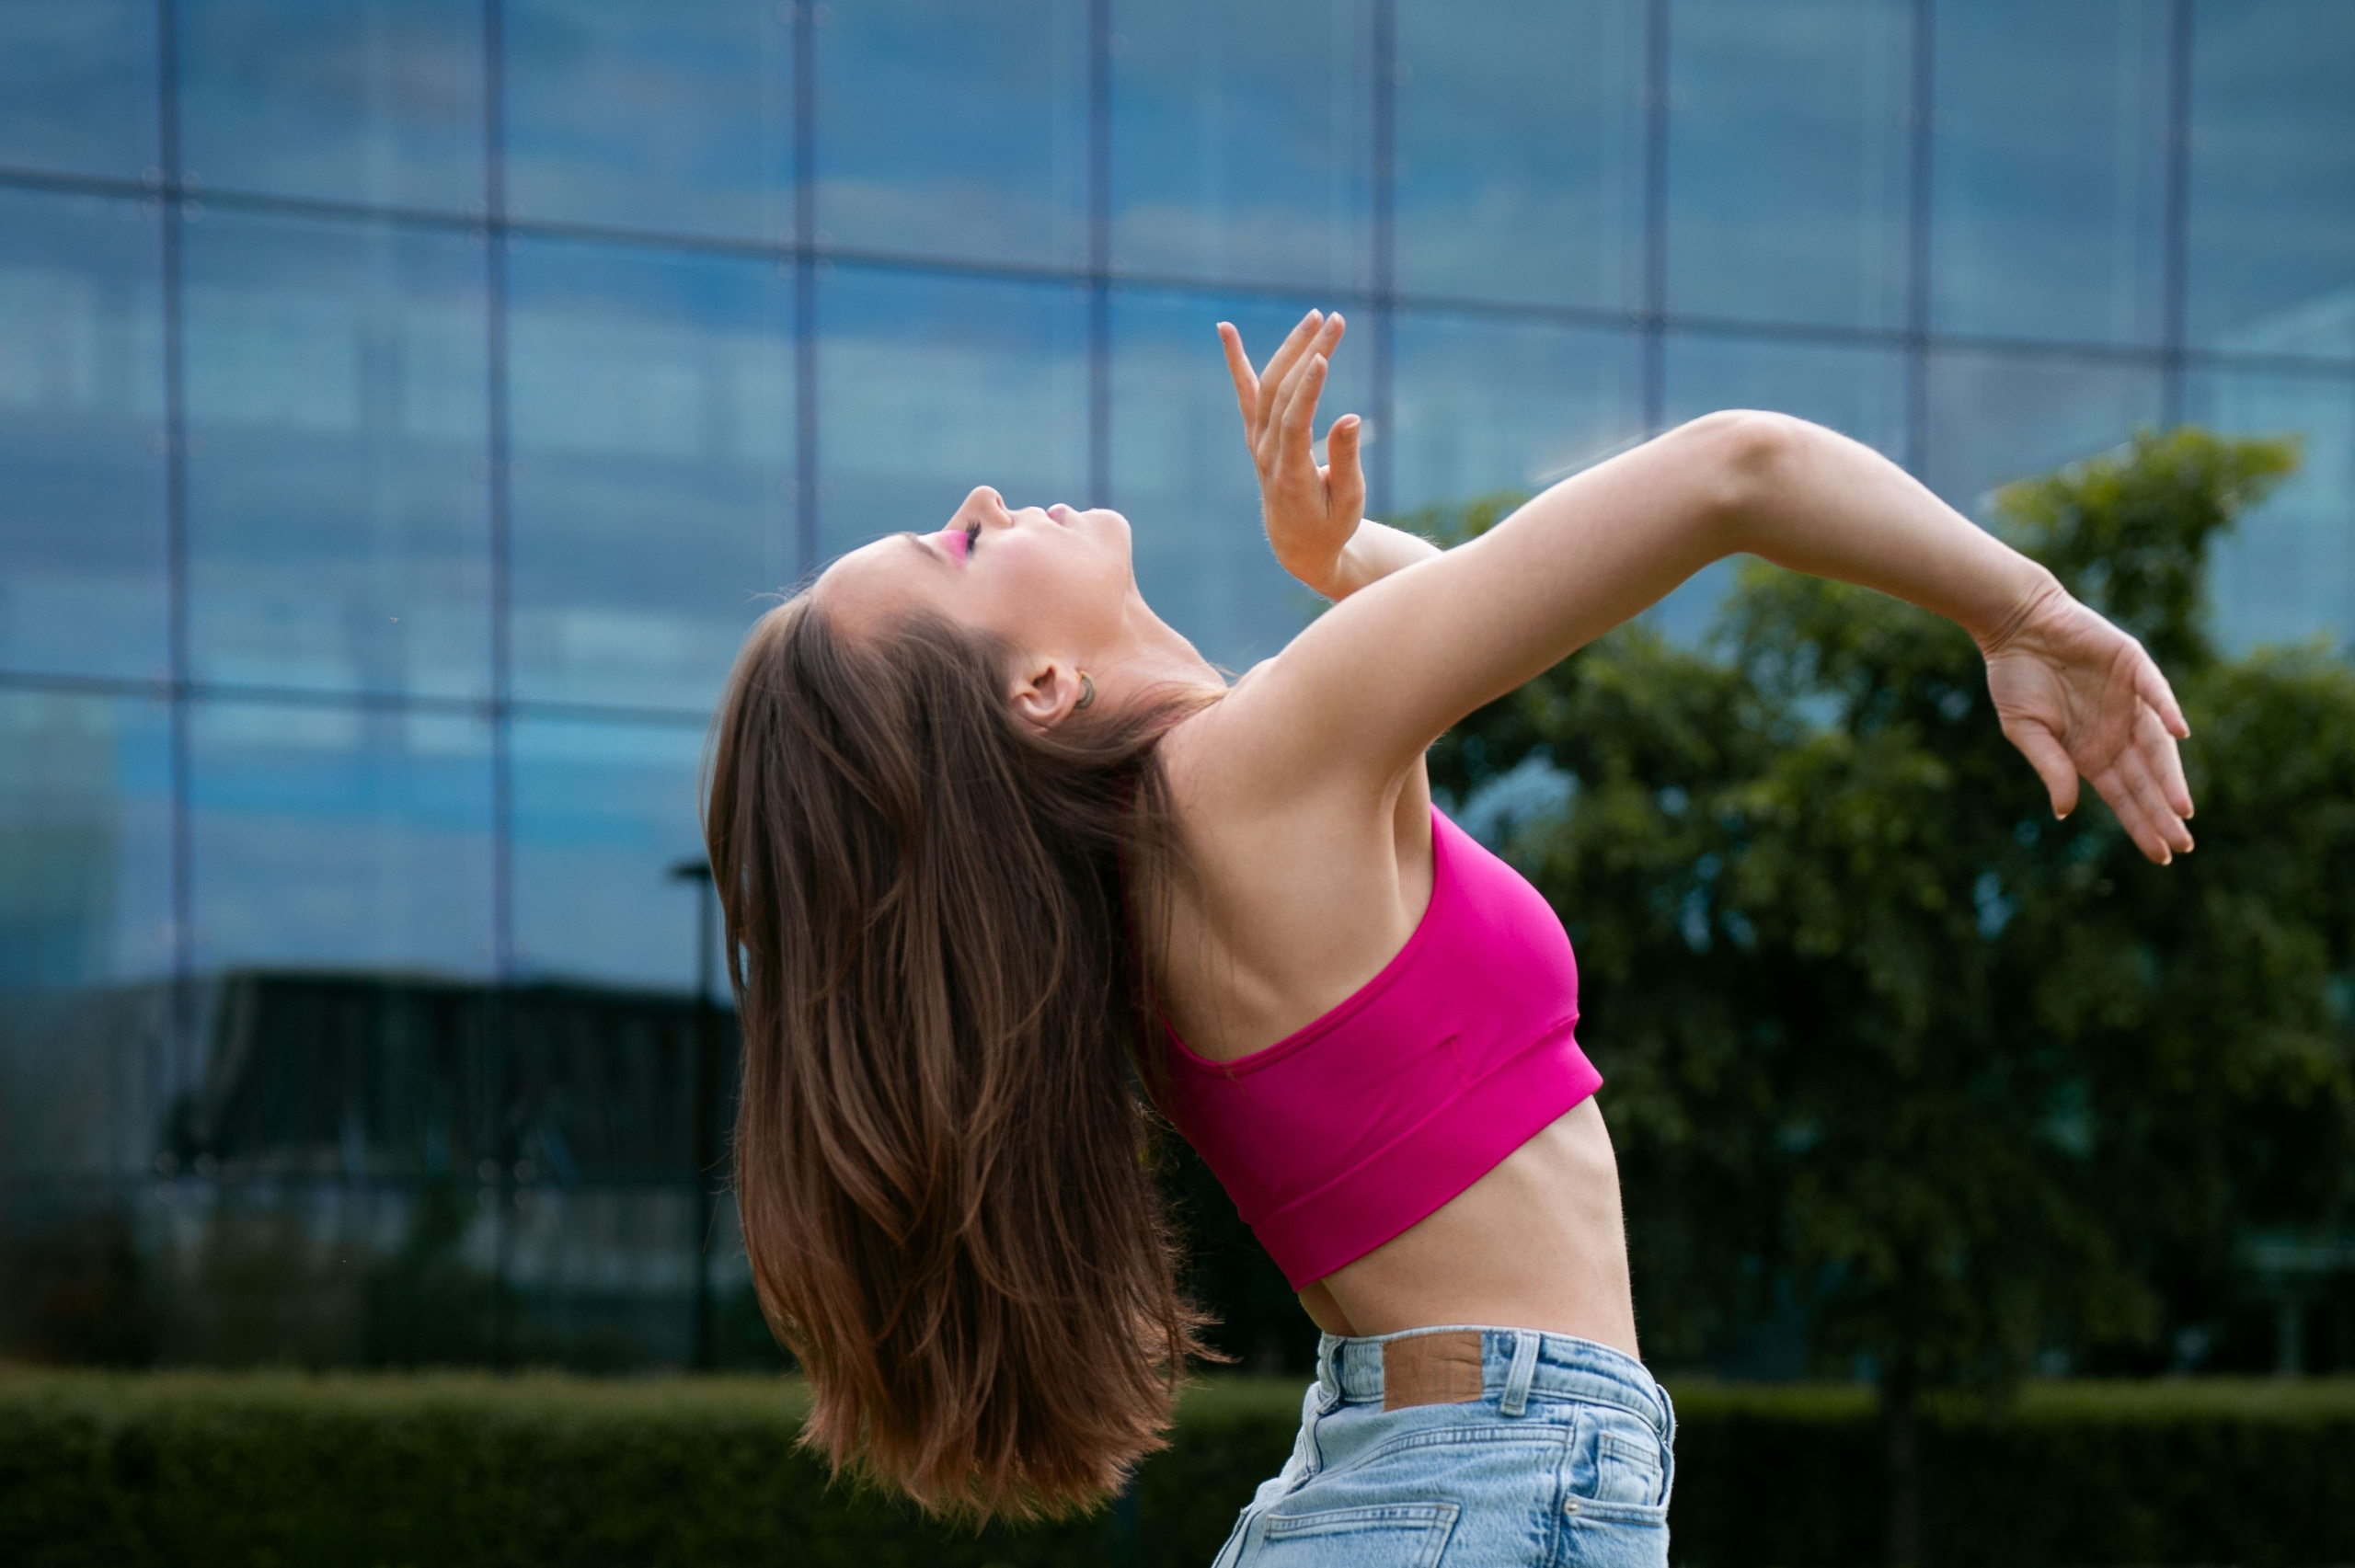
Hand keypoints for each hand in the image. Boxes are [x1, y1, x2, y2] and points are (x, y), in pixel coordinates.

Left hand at [1219, 310, 1366, 596]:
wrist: (1297, 544)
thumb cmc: (1330, 524)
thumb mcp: (1347, 501)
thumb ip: (1346, 460)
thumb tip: (1350, 417)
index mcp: (1291, 476)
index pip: (1294, 424)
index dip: (1308, 391)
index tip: (1324, 357)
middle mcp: (1266, 456)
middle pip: (1282, 396)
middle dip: (1309, 354)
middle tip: (1335, 320)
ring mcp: (1257, 443)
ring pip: (1268, 387)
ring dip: (1291, 349)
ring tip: (1316, 316)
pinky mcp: (1256, 434)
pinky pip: (1246, 392)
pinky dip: (1236, 361)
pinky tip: (1225, 329)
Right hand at [1978, 582, 2195, 863]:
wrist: (2015, 625)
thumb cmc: (2015, 678)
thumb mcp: (2025, 731)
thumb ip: (2051, 767)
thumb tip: (2065, 812)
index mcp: (2090, 752)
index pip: (2124, 795)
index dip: (2141, 824)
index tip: (2160, 855)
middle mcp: (2117, 731)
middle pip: (2147, 779)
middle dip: (2163, 813)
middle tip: (2182, 846)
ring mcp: (2130, 699)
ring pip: (2158, 745)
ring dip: (2171, 776)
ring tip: (2181, 810)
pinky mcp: (2133, 665)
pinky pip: (2155, 692)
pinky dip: (2168, 710)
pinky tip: (2180, 734)